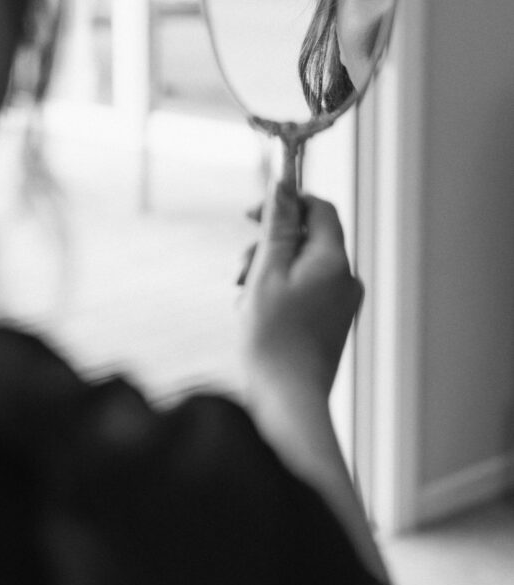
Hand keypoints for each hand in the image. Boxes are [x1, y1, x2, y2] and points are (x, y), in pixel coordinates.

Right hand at [245, 185, 361, 398]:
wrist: (287, 402)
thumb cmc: (273, 336)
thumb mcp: (267, 270)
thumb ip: (277, 225)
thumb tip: (283, 183)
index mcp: (334, 261)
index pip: (320, 209)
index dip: (287, 202)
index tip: (251, 214)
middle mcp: (346, 279)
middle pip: (307, 239)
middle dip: (269, 246)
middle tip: (239, 269)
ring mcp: (341, 304)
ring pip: (301, 267)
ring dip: (268, 272)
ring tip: (243, 299)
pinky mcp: (331, 324)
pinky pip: (304, 292)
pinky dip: (278, 294)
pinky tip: (255, 317)